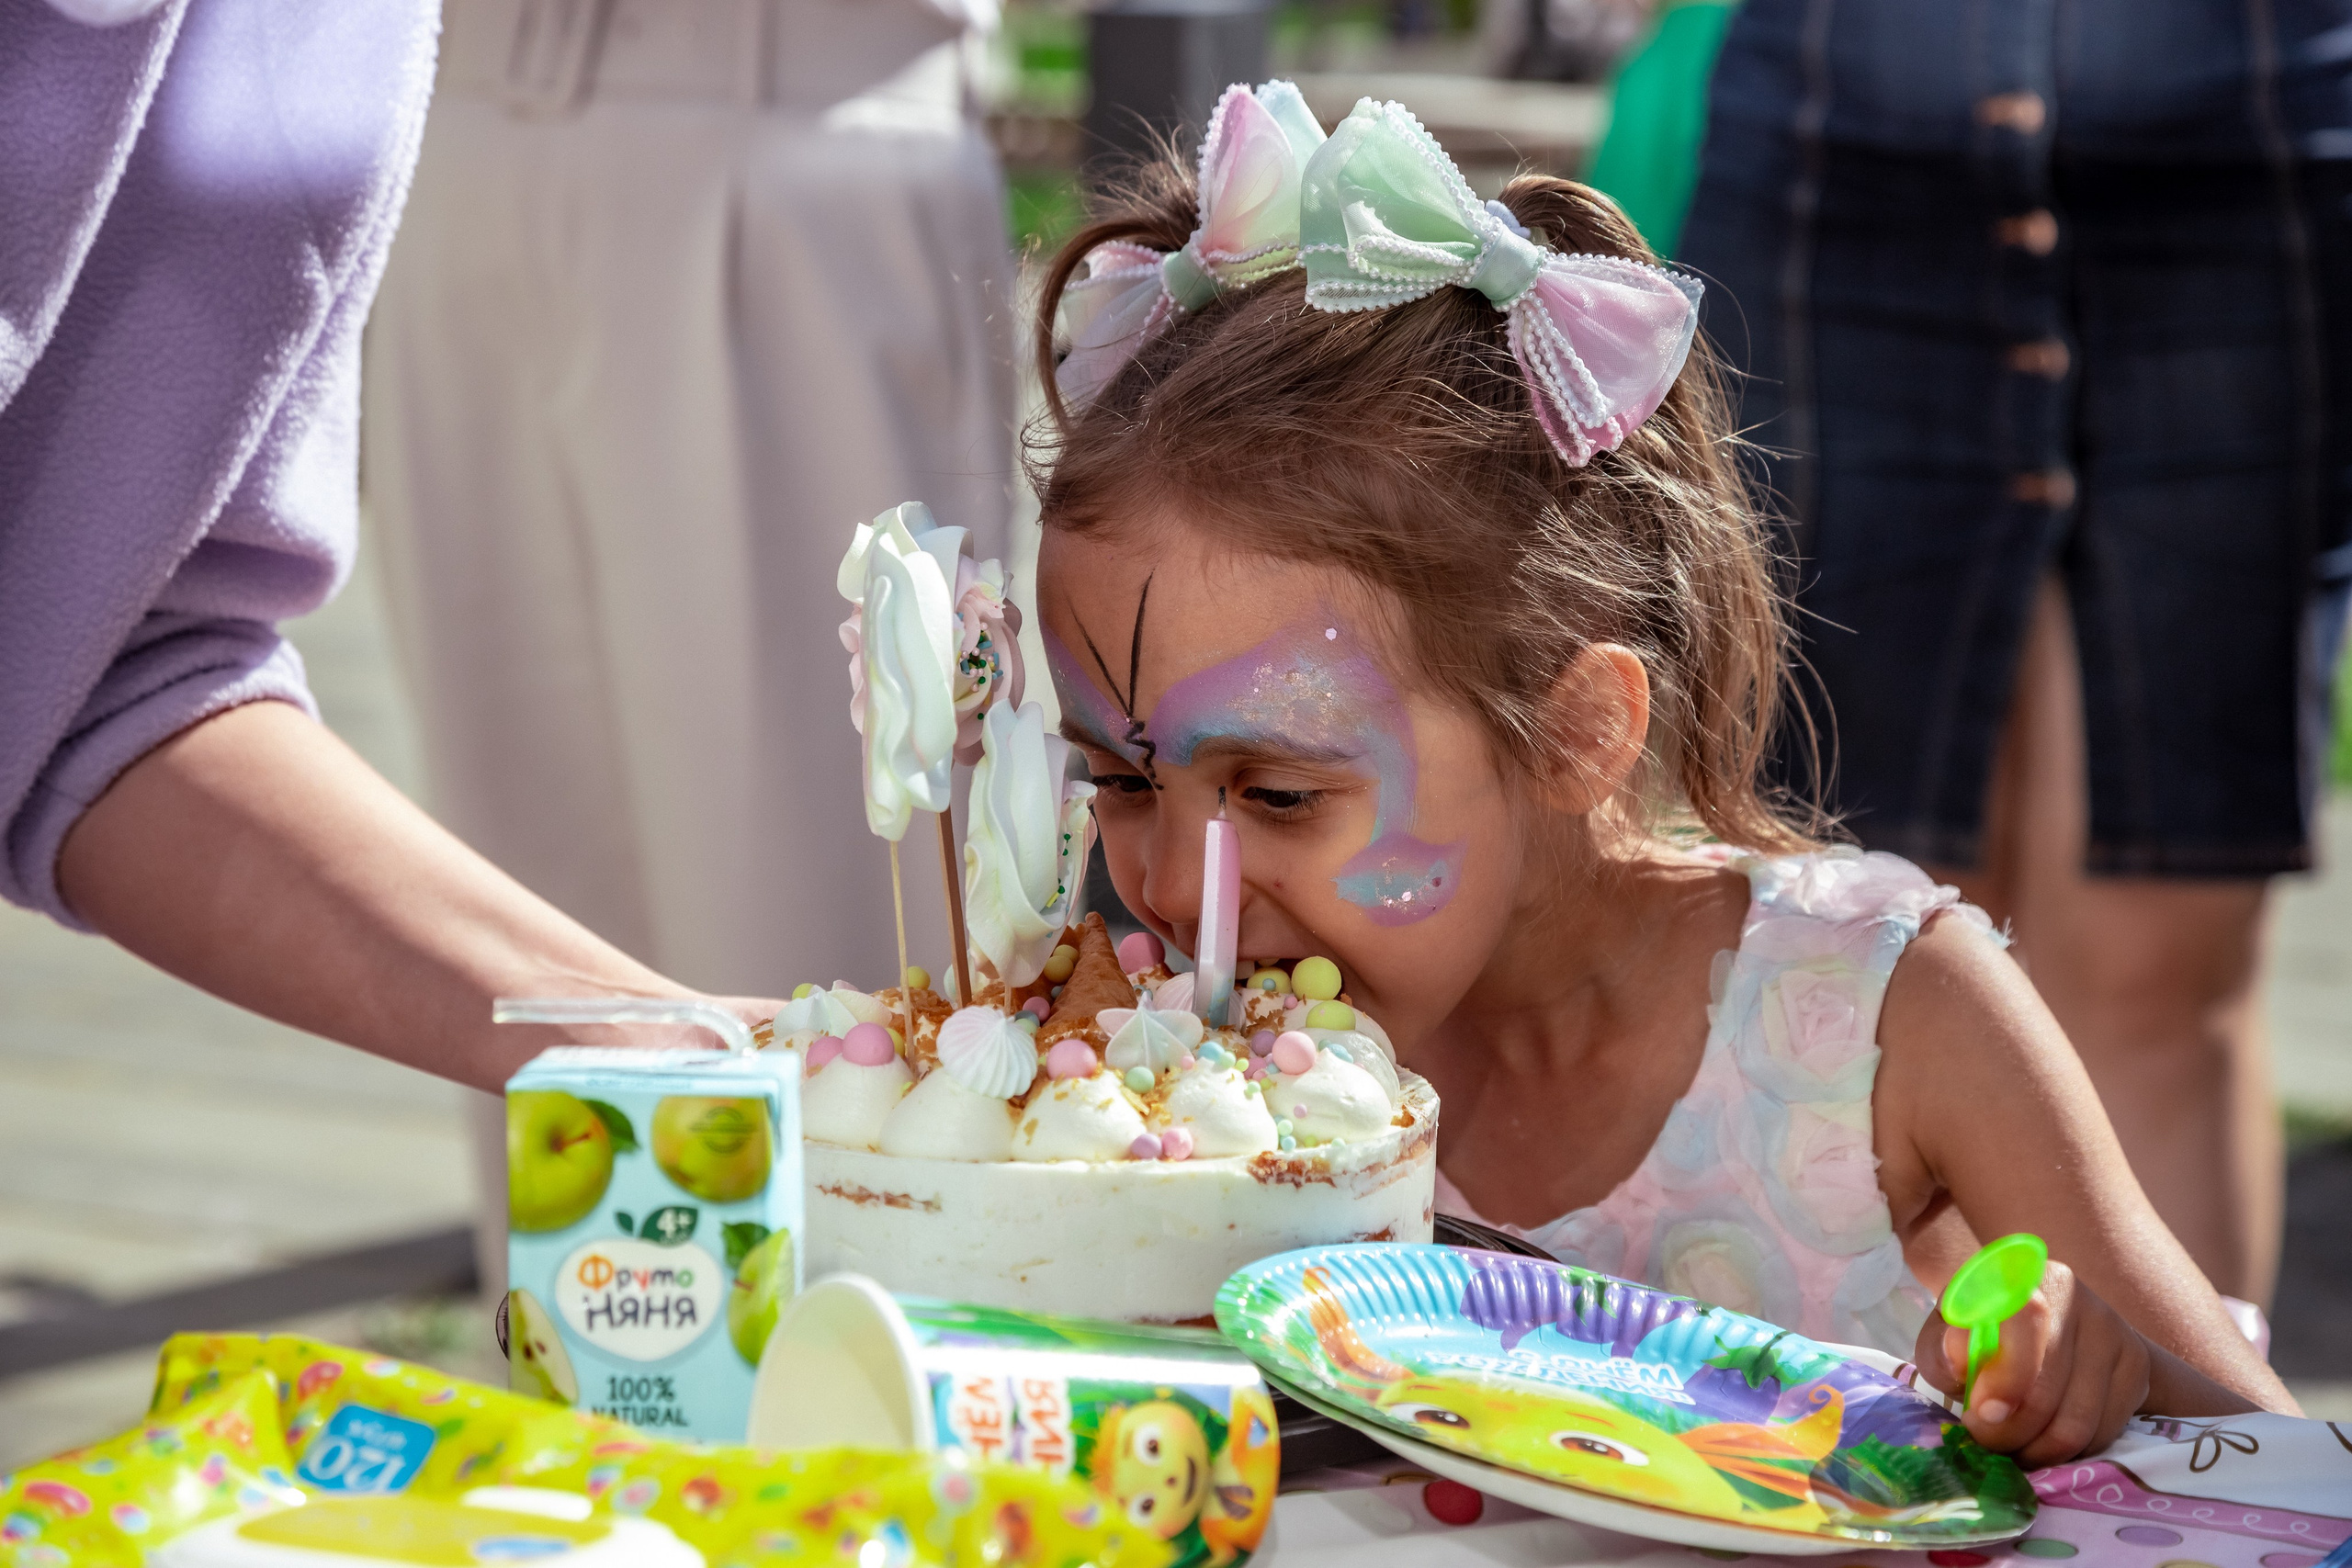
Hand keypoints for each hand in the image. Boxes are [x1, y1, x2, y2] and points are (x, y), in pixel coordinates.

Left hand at [1913, 1259, 2149, 1463]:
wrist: (2042, 1329)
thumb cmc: (1982, 1335)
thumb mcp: (1946, 1338)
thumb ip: (1942, 1348)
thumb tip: (1959, 1354)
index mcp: (2020, 1276)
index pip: (2025, 1321)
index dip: (2006, 1376)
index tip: (1981, 1415)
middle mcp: (2075, 1295)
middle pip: (2048, 1390)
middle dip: (2009, 1432)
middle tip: (1986, 1443)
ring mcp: (2113, 1330)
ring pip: (2078, 1422)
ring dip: (2037, 1451)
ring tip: (2012, 1447)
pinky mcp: (2137, 1365)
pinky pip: (2105, 1432)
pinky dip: (2070, 1452)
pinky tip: (2045, 1440)